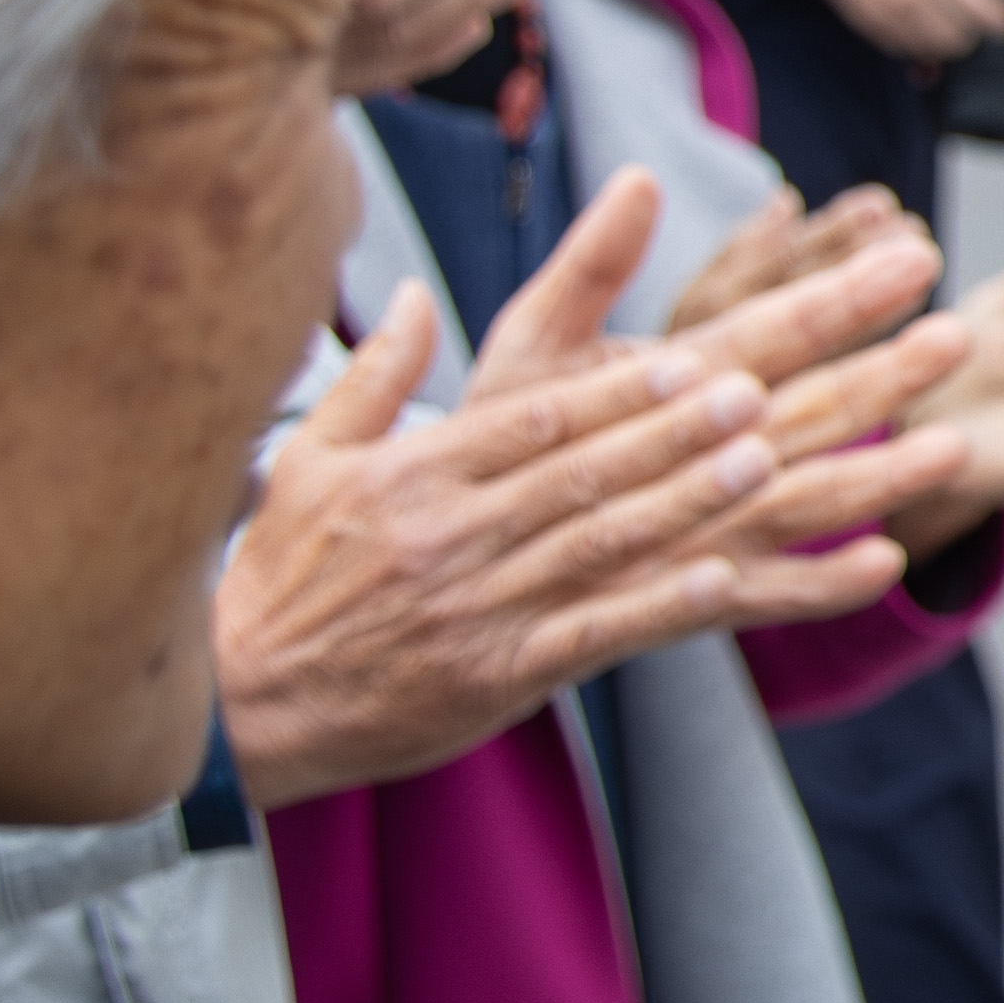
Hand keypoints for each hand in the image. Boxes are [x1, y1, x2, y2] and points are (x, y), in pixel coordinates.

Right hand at [218, 181, 894, 798]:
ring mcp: (477, 607)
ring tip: (765, 462)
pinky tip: (724, 579)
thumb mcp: (306, 463)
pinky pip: (591, 634)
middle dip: (673, 431)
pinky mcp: (496, 676)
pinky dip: (658, 607)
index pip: (529, 422)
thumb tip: (408, 295)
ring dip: (686, 503)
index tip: (689, 358)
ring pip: (598, 544)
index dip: (614, 391)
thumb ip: (371, 377)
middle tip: (756, 391)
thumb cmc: (278, 577)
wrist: (238, 707)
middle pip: (579, 473)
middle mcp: (448, 534)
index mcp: (411, 475)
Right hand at [796, 0, 1003, 64]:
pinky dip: (918, 46)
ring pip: (932, 49)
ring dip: (949, 44)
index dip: (1003, 19)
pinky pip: (901, 49)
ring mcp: (886, 10)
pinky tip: (923, 28)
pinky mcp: (865, 20)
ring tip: (955, 26)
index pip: (982, 10)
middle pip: (960, 38)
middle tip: (981, 21)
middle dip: (978, 33)